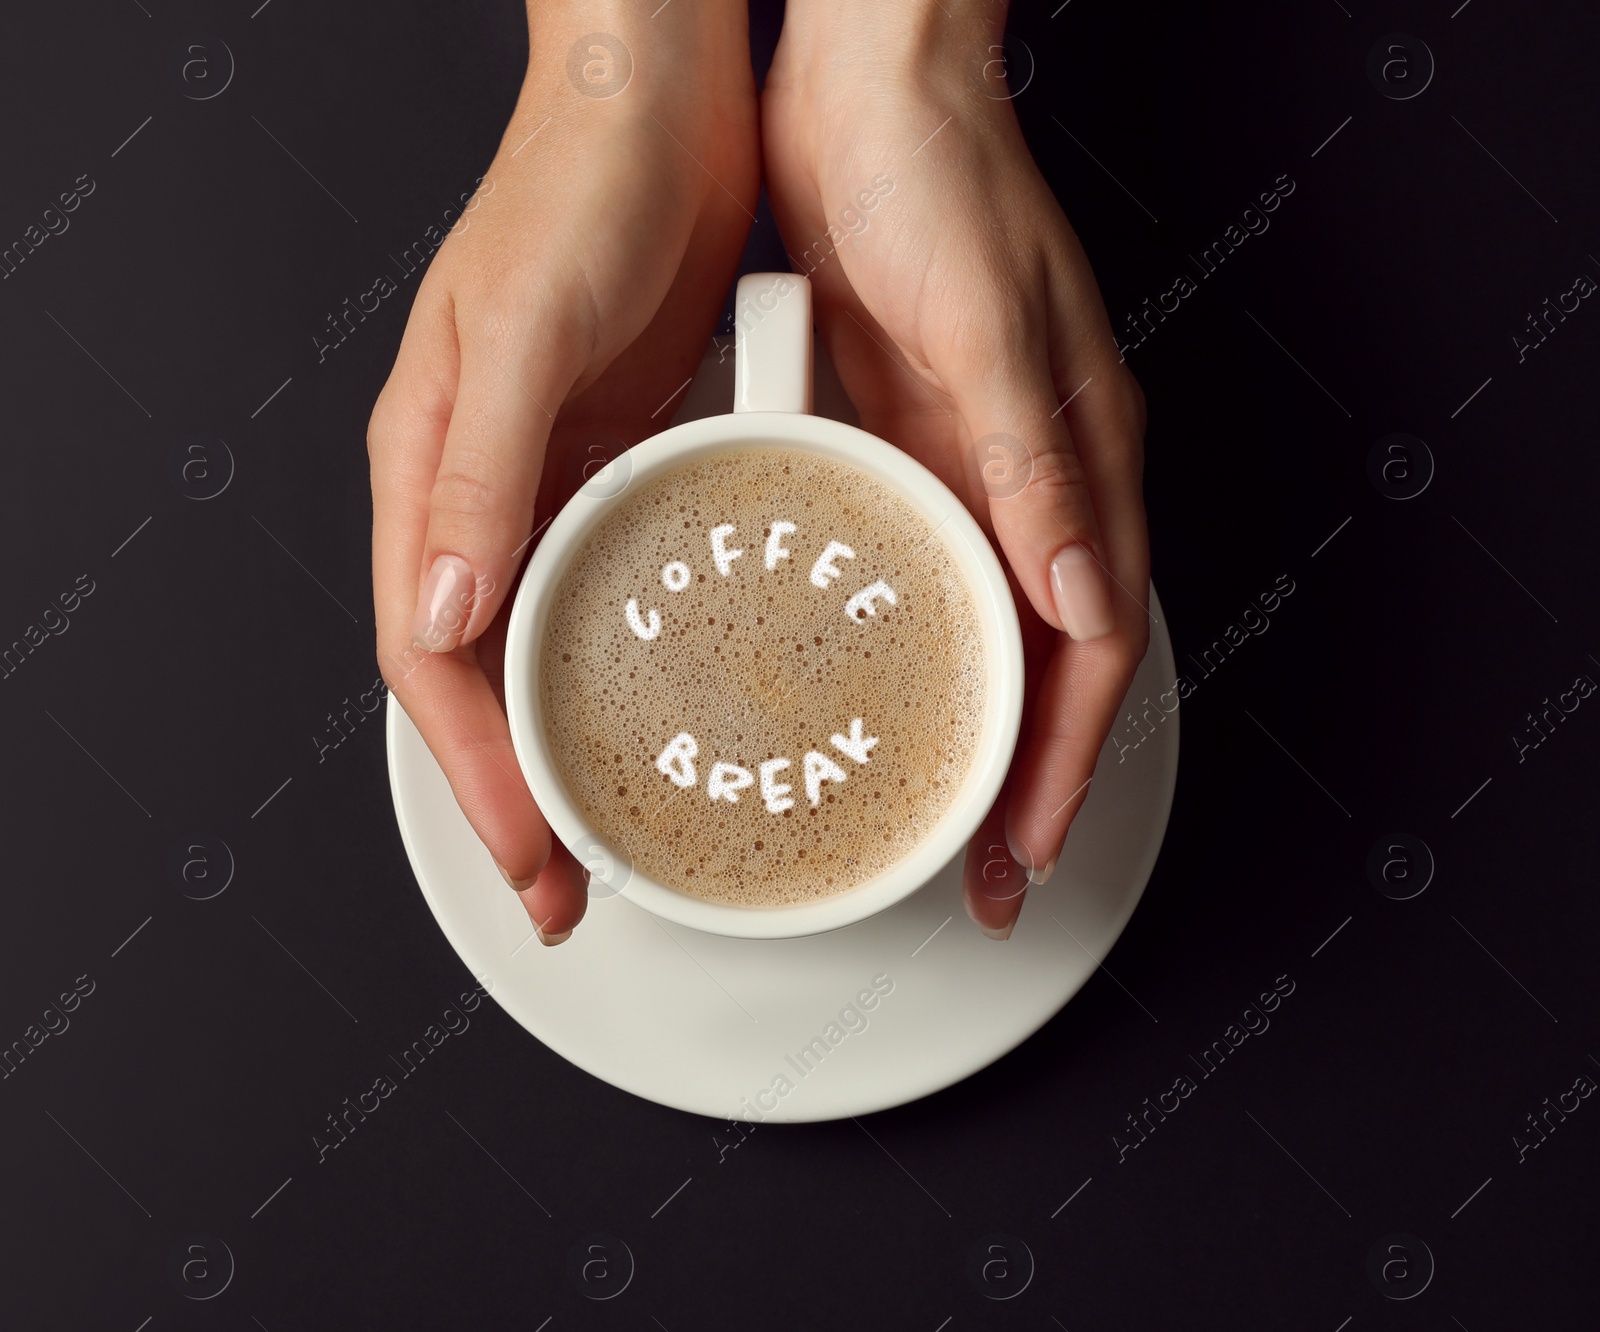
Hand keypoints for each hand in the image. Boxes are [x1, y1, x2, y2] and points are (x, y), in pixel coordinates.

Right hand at [369, 3, 757, 942]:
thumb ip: (476, 472)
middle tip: (575, 882)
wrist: (659, 106)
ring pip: (545, 643)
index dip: (476, 773)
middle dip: (520, 788)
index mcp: (429, 472)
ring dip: (575, 739)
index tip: (532, 860)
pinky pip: (613, 586)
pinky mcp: (620, 460)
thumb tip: (441, 611)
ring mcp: (552, 482)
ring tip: (625, 822)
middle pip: (482, 674)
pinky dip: (634, 659)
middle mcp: (482, 492)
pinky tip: (682, 698)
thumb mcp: (520, 329)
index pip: (432, 658)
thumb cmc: (577, 187)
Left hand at [763, 1, 1149, 937]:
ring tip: (920, 811)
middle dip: (1020, 776)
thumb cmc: (940, 174)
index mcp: (1079, 458)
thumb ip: (1037, 465)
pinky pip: (915, 576)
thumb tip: (1078, 597)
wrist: (864, 86)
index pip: (1091, 646)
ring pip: (980, 633)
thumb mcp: (990, 324)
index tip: (1026, 846)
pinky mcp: (903, 445)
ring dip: (963, 728)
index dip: (1066, 760)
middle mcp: (1032, 479)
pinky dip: (903, 649)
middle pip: (1043, 661)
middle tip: (980, 868)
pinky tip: (860, 690)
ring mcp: (966, 469)